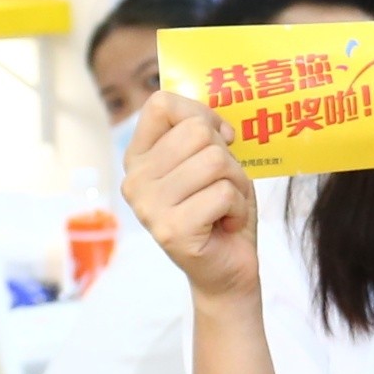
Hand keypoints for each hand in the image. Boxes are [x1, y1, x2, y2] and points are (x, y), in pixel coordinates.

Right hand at [122, 88, 256, 304]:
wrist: (227, 270)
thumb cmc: (220, 210)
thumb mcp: (210, 160)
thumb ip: (201, 132)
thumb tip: (214, 125)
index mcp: (138, 158)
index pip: (161, 104)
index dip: (200, 114)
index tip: (217, 140)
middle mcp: (134, 180)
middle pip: (196, 131)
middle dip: (226, 156)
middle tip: (223, 185)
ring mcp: (149, 207)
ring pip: (214, 161)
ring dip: (236, 183)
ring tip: (226, 205)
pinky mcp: (171, 230)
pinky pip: (224, 193)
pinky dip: (239, 207)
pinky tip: (226, 224)